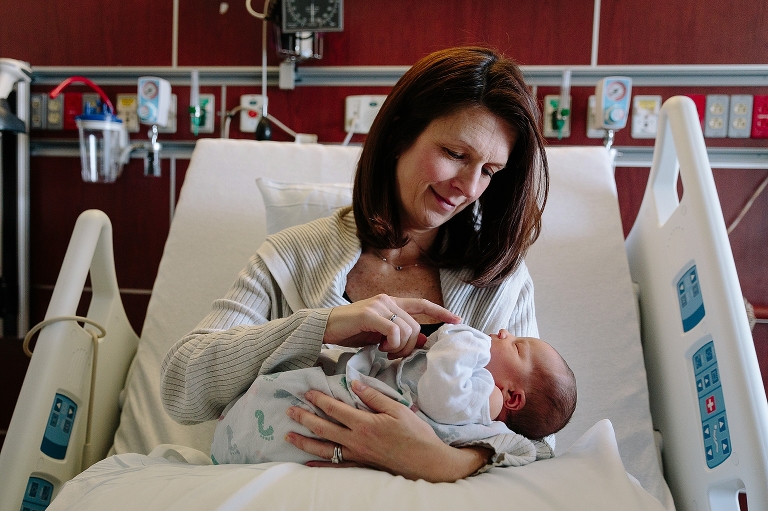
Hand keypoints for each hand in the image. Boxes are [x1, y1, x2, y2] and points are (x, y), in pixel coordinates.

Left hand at [285, 380, 489, 481]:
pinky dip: (319, 464)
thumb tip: (354, 384)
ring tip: (288, 436)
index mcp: (365, 423)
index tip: (306, 391)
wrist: (428, 462)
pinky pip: (335, 466)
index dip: (319, 399)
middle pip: (324, 428)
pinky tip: (307, 462)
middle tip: (288, 411)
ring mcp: (357, 456)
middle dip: (304, 418)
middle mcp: (356, 441)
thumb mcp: (398, 409)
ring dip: (304, 442)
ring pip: (324, 449)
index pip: (335, 409)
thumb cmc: (416, 434)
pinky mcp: (361, 466)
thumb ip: (374, 397)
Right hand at [324, 294, 460, 358]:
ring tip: (385, 351)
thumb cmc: (351, 331)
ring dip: (400, 347)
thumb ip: (399, 334)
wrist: (324, 327)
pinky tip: (381, 348)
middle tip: (394, 355)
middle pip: (415, 325)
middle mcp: (387, 300)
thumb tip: (422, 340)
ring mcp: (379, 306)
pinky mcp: (370, 314)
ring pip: (406, 329)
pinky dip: (392, 343)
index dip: (441, 312)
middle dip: (410, 346)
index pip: (422, 304)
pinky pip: (393, 331)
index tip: (458, 320)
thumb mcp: (379, 334)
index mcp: (391, 303)